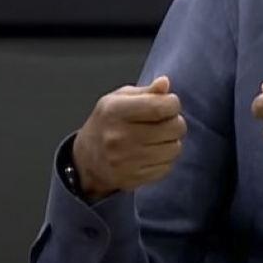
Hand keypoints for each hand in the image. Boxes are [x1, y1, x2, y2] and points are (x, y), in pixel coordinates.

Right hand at [71, 76, 186, 200]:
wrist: (87, 160)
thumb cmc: (107, 123)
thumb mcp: (119, 99)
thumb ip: (145, 91)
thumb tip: (164, 83)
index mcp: (115, 111)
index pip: (160, 106)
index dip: (172, 103)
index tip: (169, 104)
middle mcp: (119, 137)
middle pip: (173, 128)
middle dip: (176, 122)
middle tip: (166, 121)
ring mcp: (126, 161)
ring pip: (174, 149)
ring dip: (172, 141)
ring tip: (159, 137)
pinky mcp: (133, 179)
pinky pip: (167, 167)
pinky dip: (165, 159)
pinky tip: (153, 153)